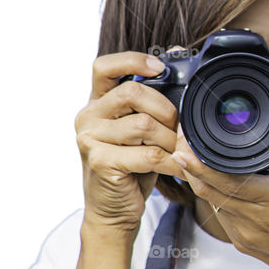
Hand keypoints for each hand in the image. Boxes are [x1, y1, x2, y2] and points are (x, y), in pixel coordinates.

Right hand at [74, 52, 183, 234]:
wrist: (114, 210)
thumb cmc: (133, 166)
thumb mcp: (142, 130)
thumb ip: (151, 102)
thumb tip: (175, 58)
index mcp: (97, 102)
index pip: (103, 67)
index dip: (132, 60)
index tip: (161, 68)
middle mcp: (88, 117)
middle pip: (132, 92)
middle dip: (166, 109)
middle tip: (179, 128)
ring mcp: (89, 139)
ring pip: (143, 124)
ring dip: (171, 140)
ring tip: (179, 152)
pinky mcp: (100, 162)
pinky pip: (147, 154)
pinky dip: (171, 161)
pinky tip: (179, 167)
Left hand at [171, 115, 268, 268]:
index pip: (225, 179)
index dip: (200, 163)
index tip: (186, 145)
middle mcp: (256, 217)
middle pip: (209, 189)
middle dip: (191, 166)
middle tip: (182, 144)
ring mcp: (246, 233)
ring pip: (212, 201)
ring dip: (201, 181)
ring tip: (195, 158)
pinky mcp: (243, 243)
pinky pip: (222, 214)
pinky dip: (216, 197)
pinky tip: (218, 184)